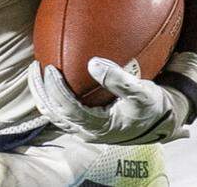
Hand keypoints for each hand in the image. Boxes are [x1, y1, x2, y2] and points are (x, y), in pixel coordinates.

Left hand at [26, 57, 189, 144]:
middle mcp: (87, 131)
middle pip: (53, 113)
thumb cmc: (152, 106)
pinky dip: (52, 95)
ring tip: (36, 70)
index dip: (55, 89)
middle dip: (40, 90)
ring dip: (42, 93)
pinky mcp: (85, 123)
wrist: (162, 121)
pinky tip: (51, 78)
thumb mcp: (142, 93)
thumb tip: (93, 64)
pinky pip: (61, 111)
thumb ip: (119, 80)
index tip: (49, 68)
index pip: (67, 109)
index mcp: (99, 126)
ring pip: (53, 114)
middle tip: (34, 66)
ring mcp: (84, 129)